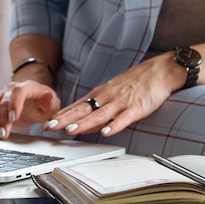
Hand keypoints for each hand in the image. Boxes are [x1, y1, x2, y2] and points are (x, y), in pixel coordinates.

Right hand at [0, 80, 60, 138]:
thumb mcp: (52, 105)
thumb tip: (48, 98)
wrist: (35, 100)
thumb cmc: (44, 104)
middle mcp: (12, 90)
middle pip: (4, 100)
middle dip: (2, 118)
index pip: (19, 92)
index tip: (13, 118)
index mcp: (27, 88)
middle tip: (3, 133)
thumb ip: (50, 102)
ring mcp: (2, 95)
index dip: (15, 104)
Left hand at [44, 51, 185, 136]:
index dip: (61, 114)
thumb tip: (81, 123)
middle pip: (83, 110)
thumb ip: (96, 108)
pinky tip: (107, 132)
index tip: (46, 122)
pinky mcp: (136, 107)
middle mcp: (107, 97)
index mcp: (100, 94)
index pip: (76, 105)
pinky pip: (124, 118)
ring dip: (84, 123)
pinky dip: (115, 125)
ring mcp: (121, 102)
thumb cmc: (135, 83)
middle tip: (50, 127)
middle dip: (65, 119)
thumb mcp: (111, 93)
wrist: (159, 71)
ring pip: (100, 114)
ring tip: (71, 130)